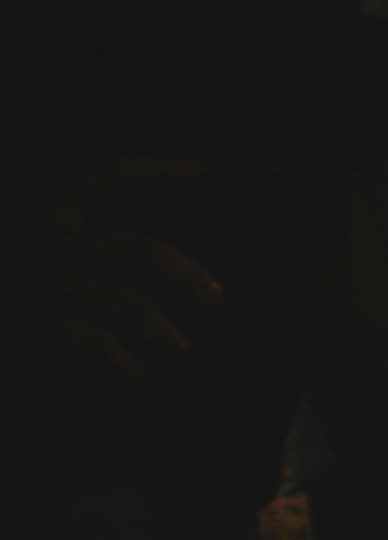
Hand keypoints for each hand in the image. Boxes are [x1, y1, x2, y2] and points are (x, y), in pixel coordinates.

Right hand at [9, 158, 216, 386]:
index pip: (112, 172)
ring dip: (162, 327)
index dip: (158, 168)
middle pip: (143, 250)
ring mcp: (50, 281)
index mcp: (48, 205)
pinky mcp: (36, 316)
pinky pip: (92, 339)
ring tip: (182, 345)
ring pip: (128, 302)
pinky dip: (118, 357)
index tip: (202, 168)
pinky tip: (135, 371)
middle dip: (187, 273)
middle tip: (216, 293)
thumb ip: (50, 220)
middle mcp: (58, 241)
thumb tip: (81, 222)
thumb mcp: (15, 218)